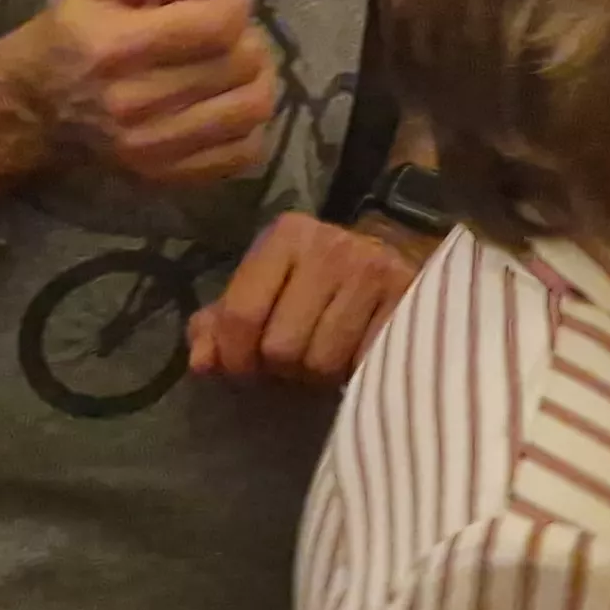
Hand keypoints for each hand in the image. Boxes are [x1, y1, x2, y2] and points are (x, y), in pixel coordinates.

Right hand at [0, 0, 273, 202]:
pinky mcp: (165, 175)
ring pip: (251, 109)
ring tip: (234, 62)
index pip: (217, 24)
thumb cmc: (67, 33)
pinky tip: (229, 101)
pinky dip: (250, 125)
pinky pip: (242, 155)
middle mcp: (136, 102)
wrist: (29, 108)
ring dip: (258, 77)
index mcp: (116, 46)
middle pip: (240, 64)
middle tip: (225, 28)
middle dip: (247, 34)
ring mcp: (153, 147)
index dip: (235, 0)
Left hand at [189, 211, 424, 384]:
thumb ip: (220, 325)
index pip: (241, 314)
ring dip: (318, 374)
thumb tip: (202, 363)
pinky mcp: (407, 301)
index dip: (235, 357)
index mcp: (286, 236)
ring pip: (321, 363)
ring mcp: (373, 272)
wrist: (396, 258)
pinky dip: (353, 372)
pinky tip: (354, 354)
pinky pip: (361, 365)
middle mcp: (330, 246)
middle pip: (281, 347)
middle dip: (283, 366)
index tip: (245, 367)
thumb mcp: (263, 291)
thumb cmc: (315, 281)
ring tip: (325, 354)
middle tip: (294, 357)